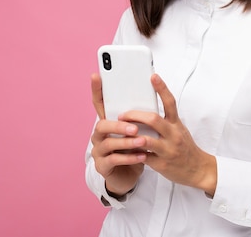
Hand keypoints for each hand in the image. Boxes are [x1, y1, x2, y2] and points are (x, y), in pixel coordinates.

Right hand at [90, 73, 146, 195]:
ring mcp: (99, 151)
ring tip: (143, 142)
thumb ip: (141, 116)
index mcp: (109, 122)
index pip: (100, 103)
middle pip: (102, 125)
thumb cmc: (135, 148)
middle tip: (134, 128)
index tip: (96, 75)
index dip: (96, 90)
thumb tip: (153, 94)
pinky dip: (129, 157)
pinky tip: (142, 156)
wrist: (130, 174)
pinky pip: (114, 160)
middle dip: (119, 125)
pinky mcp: (103, 166)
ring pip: (109, 143)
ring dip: (127, 142)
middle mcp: (100, 135)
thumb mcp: (139, 130)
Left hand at [119, 74, 217, 195]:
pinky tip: (124, 150)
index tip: (153, 76)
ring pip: (146, 139)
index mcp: (176, 124)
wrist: (198, 169)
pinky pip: (143, 157)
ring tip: (120, 132)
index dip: (162, 88)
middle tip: (122, 114)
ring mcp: (168, 149)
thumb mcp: (179, 130)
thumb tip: (146, 110)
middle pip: (153, 119)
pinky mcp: (162, 164)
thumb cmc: (185, 147)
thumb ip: (165, 121)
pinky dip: (133, 153)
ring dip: (131, 135)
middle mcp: (173, 134)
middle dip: (135, 115)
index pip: (170, 102)